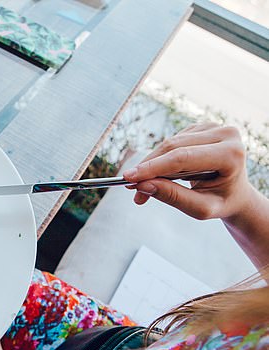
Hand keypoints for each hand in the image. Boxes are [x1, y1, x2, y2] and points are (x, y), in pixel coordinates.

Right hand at [123, 123, 254, 220]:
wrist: (236, 192)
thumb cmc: (222, 201)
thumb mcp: (201, 208)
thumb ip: (173, 197)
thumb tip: (142, 185)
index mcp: (232, 154)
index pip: (182, 158)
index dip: (152, 167)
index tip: (128, 178)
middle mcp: (225, 134)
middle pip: (173, 147)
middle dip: (148, 168)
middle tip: (130, 187)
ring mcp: (213, 126)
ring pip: (168, 144)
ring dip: (151, 166)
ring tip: (145, 188)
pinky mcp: (200, 127)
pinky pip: (170, 142)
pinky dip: (159, 160)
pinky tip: (162, 175)